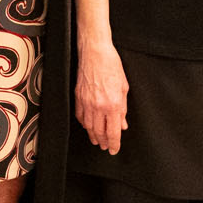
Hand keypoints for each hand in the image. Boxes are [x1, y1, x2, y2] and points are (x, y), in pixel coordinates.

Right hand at [74, 40, 128, 154]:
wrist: (95, 52)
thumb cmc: (112, 65)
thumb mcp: (124, 87)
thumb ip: (123, 109)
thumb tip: (122, 124)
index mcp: (113, 104)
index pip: (113, 132)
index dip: (114, 144)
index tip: (114, 149)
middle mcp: (98, 106)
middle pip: (99, 132)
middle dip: (104, 142)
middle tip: (106, 147)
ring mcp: (86, 102)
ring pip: (88, 126)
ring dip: (93, 135)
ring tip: (97, 140)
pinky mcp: (78, 97)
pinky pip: (80, 116)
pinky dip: (84, 124)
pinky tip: (88, 126)